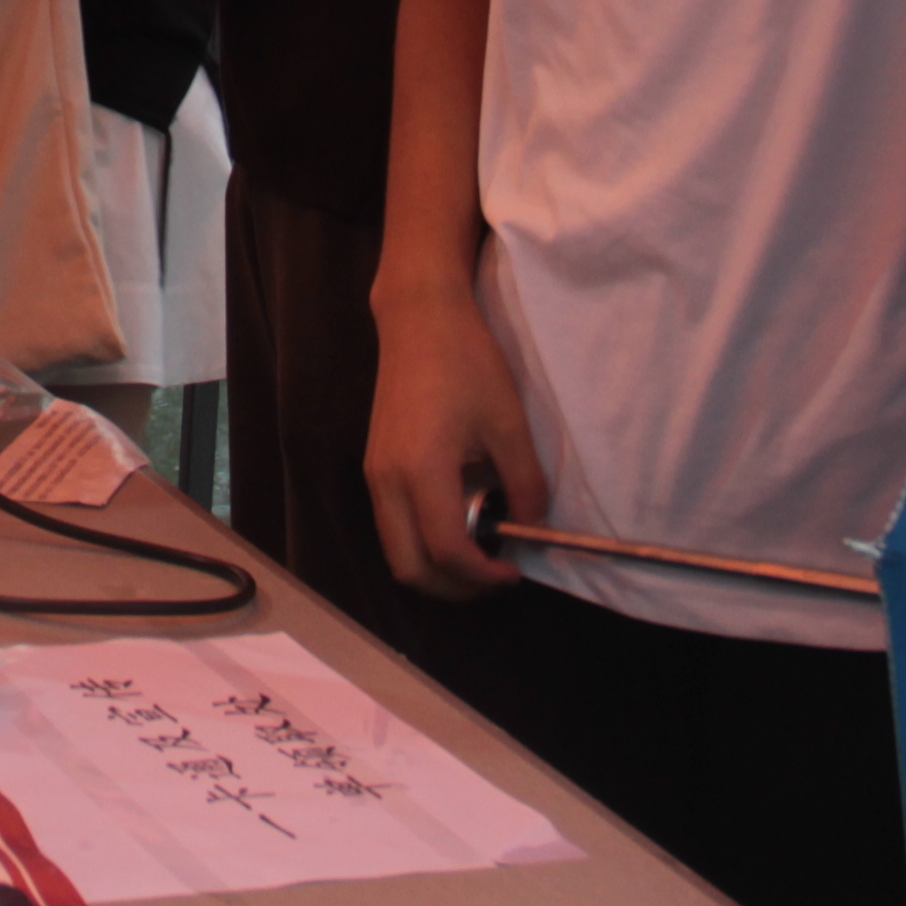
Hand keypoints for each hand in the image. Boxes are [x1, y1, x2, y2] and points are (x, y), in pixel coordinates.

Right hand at [364, 280, 543, 600]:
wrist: (419, 319)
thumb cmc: (467, 362)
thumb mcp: (508, 422)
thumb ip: (524, 483)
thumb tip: (529, 527)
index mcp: (421, 472)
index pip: (447, 551)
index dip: (482, 575)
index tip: (514, 571)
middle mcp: (387, 482)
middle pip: (409, 568)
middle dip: (454, 587)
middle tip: (494, 576)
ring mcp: (375, 474)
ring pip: (397, 551)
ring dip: (435, 567)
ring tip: (479, 552)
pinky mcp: (375, 465)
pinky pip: (393, 526)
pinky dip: (422, 542)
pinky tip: (457, 521)